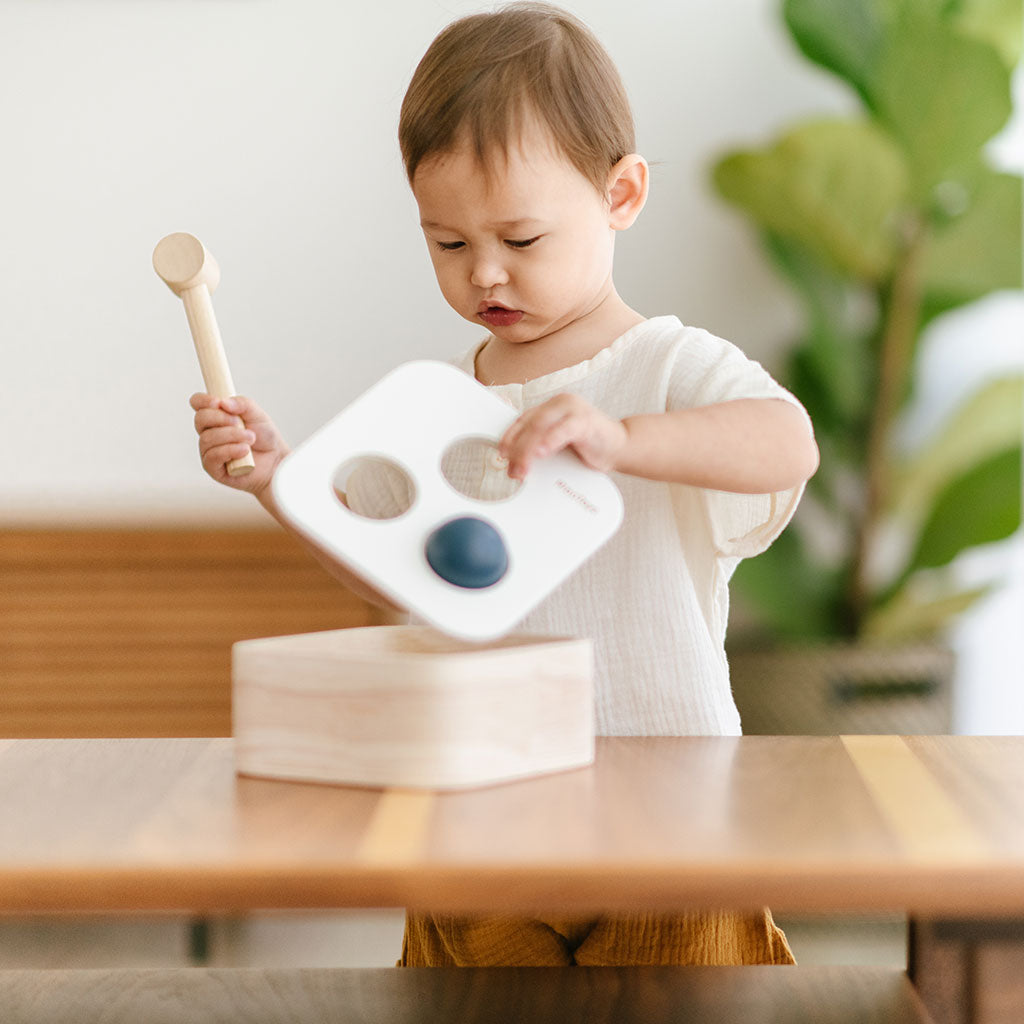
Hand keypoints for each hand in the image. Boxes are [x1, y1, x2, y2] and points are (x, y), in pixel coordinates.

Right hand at [189, 393, 289, 497]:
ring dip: (231, 436)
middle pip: (200, 420)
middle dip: (220, 418)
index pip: (198, 404)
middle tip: (239, 422)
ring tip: (251, 438)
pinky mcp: (213, 468)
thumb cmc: (264, 437)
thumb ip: (242, 403)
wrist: (276, 460)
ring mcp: (209, 451)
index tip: (217, 402)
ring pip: (207, 439)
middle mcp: (209, 433)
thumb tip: (223, 403)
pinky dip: (230, 451)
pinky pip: (213, 456)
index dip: (203, 400)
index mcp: (216, 417)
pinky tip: (245, 451)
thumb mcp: (257, 414)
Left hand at [497, 394, 627, 479]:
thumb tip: (515, 462)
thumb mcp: (559, 445)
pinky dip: (550, 441)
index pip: (523, 420)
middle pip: (529, 424)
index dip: (509, 437)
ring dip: (528, 450)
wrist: (621, 447)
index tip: (501, 454)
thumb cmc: (590, 446)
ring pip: (541, 426)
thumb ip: (541, 446)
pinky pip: (564, 429)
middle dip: (516, 449)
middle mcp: (561, 403)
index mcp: (552, 407)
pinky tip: (542, 452)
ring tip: (522, 469)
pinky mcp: (586, 420)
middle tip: (512, 470)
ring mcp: (574, 409)